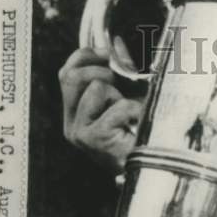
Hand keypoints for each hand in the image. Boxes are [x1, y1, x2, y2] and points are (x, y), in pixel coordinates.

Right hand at [59, 45, 143, 171]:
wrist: (151, 172)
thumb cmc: (141, 136)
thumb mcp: (125, 100)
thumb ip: (116, 75)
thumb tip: (115, 43)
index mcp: (74, 115)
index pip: (65, 74)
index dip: (84, 56)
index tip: (108, 52)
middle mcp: (71, 125)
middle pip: (72, 77)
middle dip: (101, 71)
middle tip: (122, 82)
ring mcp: (80, 134)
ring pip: (97, 88)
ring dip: (121, 95)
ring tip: (131, 116)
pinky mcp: (95, 139)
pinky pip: (118, 106)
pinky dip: (136, 109)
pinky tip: (140, 124)